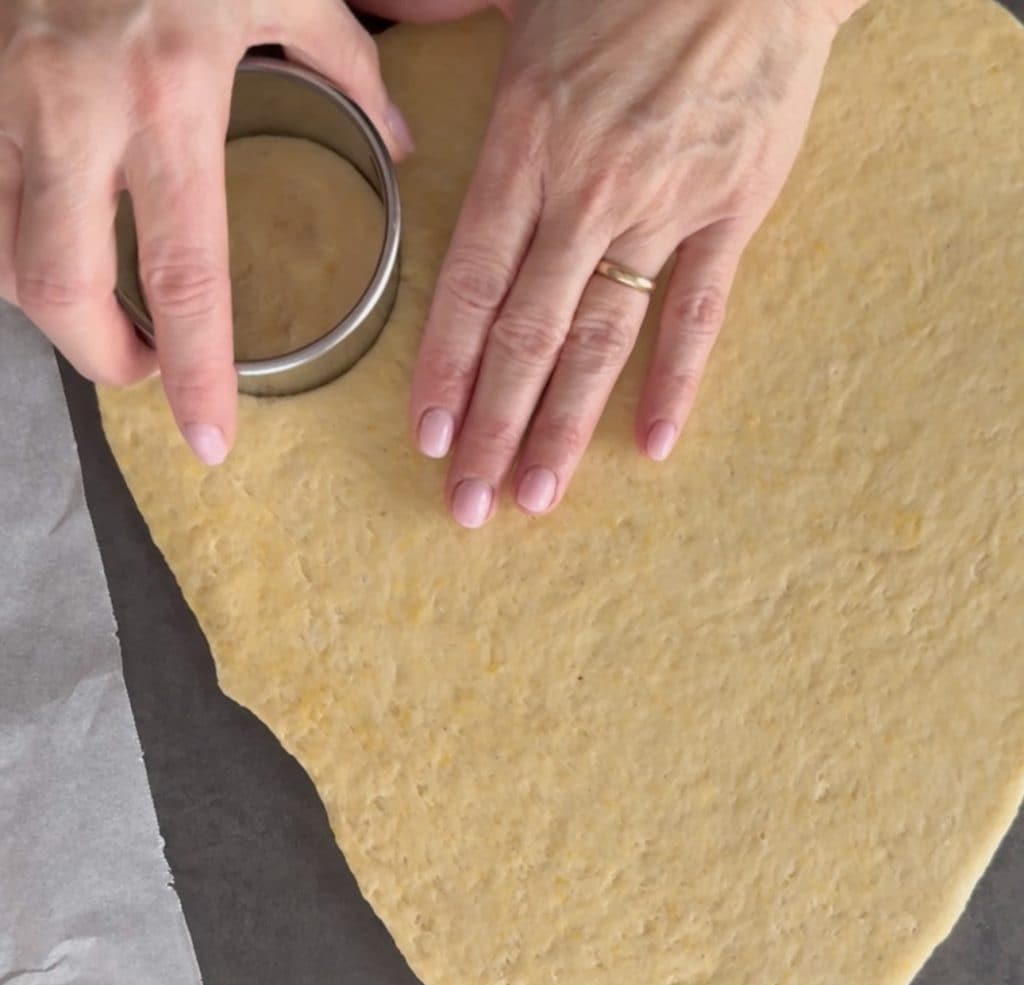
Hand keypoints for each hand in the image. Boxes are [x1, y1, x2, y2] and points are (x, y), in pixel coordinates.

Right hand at [0, 0, 411, 464]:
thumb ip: (347, 65)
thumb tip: (397, 139)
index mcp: (168, 97)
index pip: (182, 276)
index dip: (196, 374)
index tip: (209, 441)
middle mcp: (70, 107)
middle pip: (56, 287)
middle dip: (102, 358)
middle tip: (146, 373)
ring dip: (49, 301)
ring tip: (103, 311)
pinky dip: (9, 239)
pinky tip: (49, 238)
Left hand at [409, 0, 859, 526]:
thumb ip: (442, 12)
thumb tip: (377, 6)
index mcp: (525, 142)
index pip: (470, 283)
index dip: (445, 368)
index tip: (429, 438)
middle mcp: (586, 190)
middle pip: (528, 332)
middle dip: (493, 426)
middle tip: (469, 504)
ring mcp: (663, 207)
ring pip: (603, 337)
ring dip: (566, 424)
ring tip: (538, 494)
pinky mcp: (731, 212)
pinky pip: (700, 312)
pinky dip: (676, 381)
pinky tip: (651, 444)